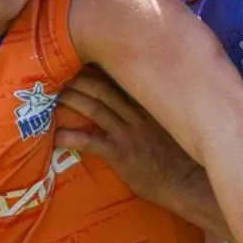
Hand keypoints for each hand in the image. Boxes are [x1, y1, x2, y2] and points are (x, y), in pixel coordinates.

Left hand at [54, 69, 205, 206]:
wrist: (189, 182)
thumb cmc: (184, 156)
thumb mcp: (173, 124)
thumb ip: (157, 110)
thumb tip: (145, 100)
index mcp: (149, 104)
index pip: (121, 78)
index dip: (100, 68)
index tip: (83, 59)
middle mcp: (137, 113)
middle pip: (102, 88)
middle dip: (79, 79)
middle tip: (59, 73)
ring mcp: (128, 133)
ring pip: (94, 108)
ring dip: (71, 100)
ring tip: (52, 96)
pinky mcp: (121, 154)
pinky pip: (90, 142)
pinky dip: (71, 138)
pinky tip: (56, 137)